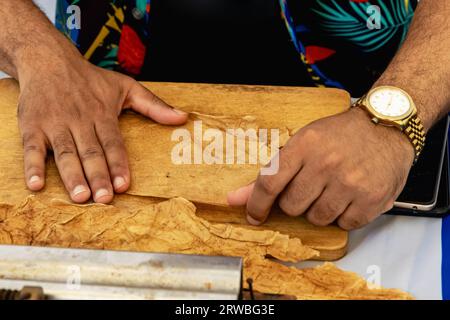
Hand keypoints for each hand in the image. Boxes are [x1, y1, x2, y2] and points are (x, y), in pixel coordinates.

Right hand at [18, 55, 187, 203]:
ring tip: (80, 196)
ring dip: (72, 176)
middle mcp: (80, 120)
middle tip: (104, 198)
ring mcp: (55, 124)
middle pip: (90, 152)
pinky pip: (32, 148)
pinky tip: (36, 185)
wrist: (48, 59)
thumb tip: (182, 117)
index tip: (123, 185)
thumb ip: (154, 105)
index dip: (118, 164)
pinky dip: (32, 166)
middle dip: (98, 176)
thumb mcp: (126, 86)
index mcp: (102, 114)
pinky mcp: (33, 126)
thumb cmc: (91, 78)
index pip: (113, 143)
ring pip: (65, 153)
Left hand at [228, 107, 414, 229]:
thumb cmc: (340, 135)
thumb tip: (236, 198)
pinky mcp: (371, 199)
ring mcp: (350, 183)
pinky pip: (343, 224)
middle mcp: (326, 164)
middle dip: (295, 201)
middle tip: (310, 186)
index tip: (254, 215)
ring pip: (316, 218)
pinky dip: (343, 216)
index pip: (269, 183)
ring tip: (332, 189)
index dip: (257, 204)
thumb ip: (270, 174)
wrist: (385, 127)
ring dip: (319, 210)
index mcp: (304, 145)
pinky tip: (349, 196)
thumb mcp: (302, 142)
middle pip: (291, 206)